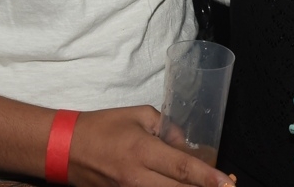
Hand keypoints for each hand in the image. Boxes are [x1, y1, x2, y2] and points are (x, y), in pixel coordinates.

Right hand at [68, 105, 233, 186]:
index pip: (182, 167)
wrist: (66, 149)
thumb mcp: (139, 115)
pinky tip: (181, 185)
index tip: (227, 183)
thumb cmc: (102, 127)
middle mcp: (137, 177)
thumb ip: (167, 128)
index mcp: (142, 150)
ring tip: (207, 186)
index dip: (208, 177)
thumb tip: (186, 144)